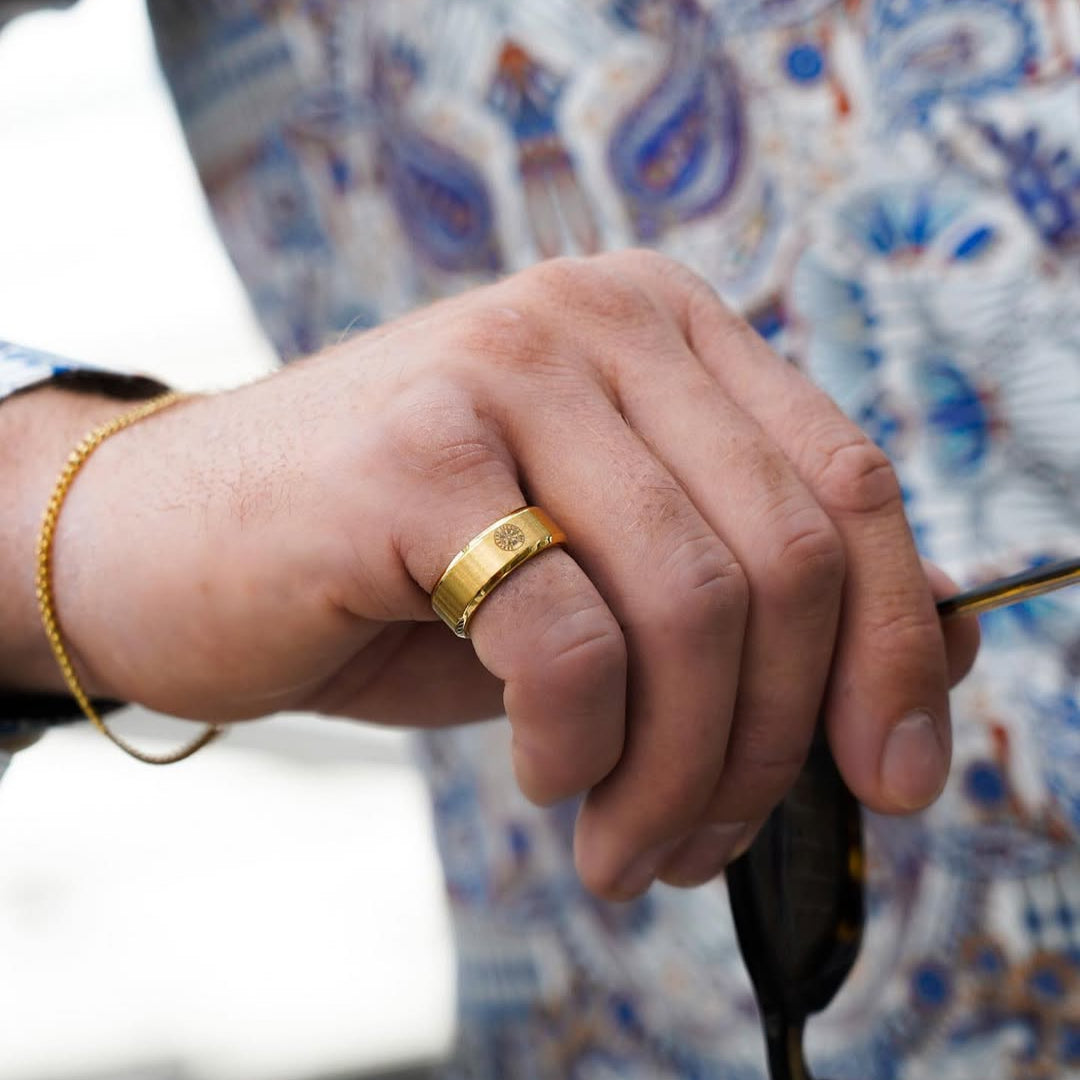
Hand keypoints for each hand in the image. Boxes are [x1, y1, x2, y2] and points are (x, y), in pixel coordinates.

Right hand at [52, 251, 978, 898]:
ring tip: (627, 847)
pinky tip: (541, 777)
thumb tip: (932, 666)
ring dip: (678, 770)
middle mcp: (596, 320)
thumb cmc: (401, 568)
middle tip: (708, 845)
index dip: (896, 648)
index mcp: (665, 329)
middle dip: (769, 742)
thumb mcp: (599, 571)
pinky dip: (579, 745)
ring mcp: (504, 372)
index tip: (891, 779)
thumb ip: (747, 592)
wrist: (176, 540)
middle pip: (784, 557)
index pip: (849, 485)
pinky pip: (568, 639)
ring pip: (692, 606)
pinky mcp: (414, 455)